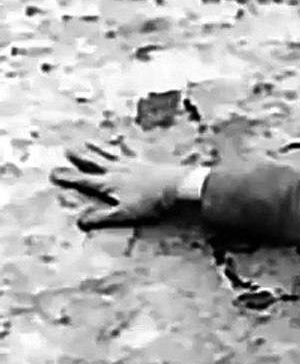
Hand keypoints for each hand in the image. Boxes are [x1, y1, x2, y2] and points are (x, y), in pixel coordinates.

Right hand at [49, 140, 187, 230]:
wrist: (181, 188)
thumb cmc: (154, 204)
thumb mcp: (125, 215)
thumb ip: (102, 218)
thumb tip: (80, 221)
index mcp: (110, 184)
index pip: (84, 181)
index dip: (68, 177)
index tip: (54, 173)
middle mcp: (119, 170)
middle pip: (95, 162)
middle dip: (80, 158)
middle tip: (68, 150)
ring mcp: (134, 164)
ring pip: (111, 154)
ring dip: (99, 148)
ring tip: (90, 142)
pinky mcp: (149, 162)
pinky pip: (132, 152)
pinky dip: (125, 146)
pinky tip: (124, 142)